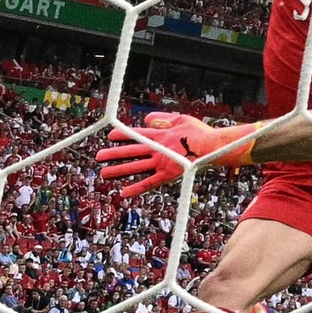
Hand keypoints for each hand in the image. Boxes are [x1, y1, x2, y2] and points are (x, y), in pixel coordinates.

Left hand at [95, 112, 262, 197]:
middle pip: (131, 151)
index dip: (123, 135)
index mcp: (161, 134)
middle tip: (99, 156)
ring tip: (103, 173)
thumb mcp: (181, 119)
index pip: (137, 134)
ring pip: (135, 167)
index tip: (110, 136)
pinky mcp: (167, 175)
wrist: (213, 147)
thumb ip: (163, 119)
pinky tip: (123, 193)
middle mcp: (157, 149)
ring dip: (118, 170)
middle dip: (113, 153)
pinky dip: (136, 188)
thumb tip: (145, 119)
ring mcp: (161, 162)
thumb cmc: (200, 132)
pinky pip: (148, 183)